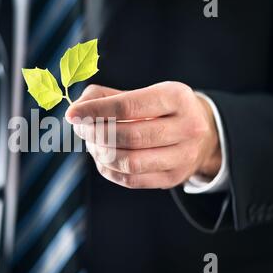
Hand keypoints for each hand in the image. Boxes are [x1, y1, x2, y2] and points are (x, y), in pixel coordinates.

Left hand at [65, 82, 221, 188]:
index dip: (95, 111)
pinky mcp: (174, 178)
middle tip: (80, 129)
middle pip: (128, 137)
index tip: (72, 114)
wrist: (200, 133)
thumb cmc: (159, 108)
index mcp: (176, 97)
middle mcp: (187, 127)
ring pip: (130, 162)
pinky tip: (101, 157)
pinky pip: (131, 180)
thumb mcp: (140, 92)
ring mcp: (183, 156)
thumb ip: (103, 96)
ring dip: (100, 154)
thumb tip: (75, 110)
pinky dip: (109, 169)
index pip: (128, 107)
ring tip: (92, 143)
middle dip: (95, 134)